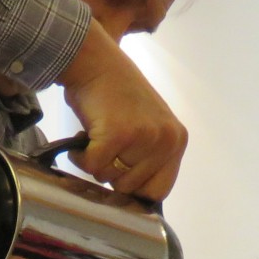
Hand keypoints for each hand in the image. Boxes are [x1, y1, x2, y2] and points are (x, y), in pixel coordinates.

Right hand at [58, 23, 188, 200]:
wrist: (95, 61)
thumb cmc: (115, 93)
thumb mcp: (148, 125)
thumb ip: (150, 156)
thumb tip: (134, 197)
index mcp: (177, 139)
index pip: (159, 191)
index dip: (135, 188)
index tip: (120, 174)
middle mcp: (166, 140)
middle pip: (131, 188)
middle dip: (112, 172)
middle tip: (106, 145)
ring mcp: (143, 137)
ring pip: (110, 179)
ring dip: (95, 163)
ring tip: (96, 137)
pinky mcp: (117, 135)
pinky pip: (92, 167)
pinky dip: (80, 157)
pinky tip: (83, 137)